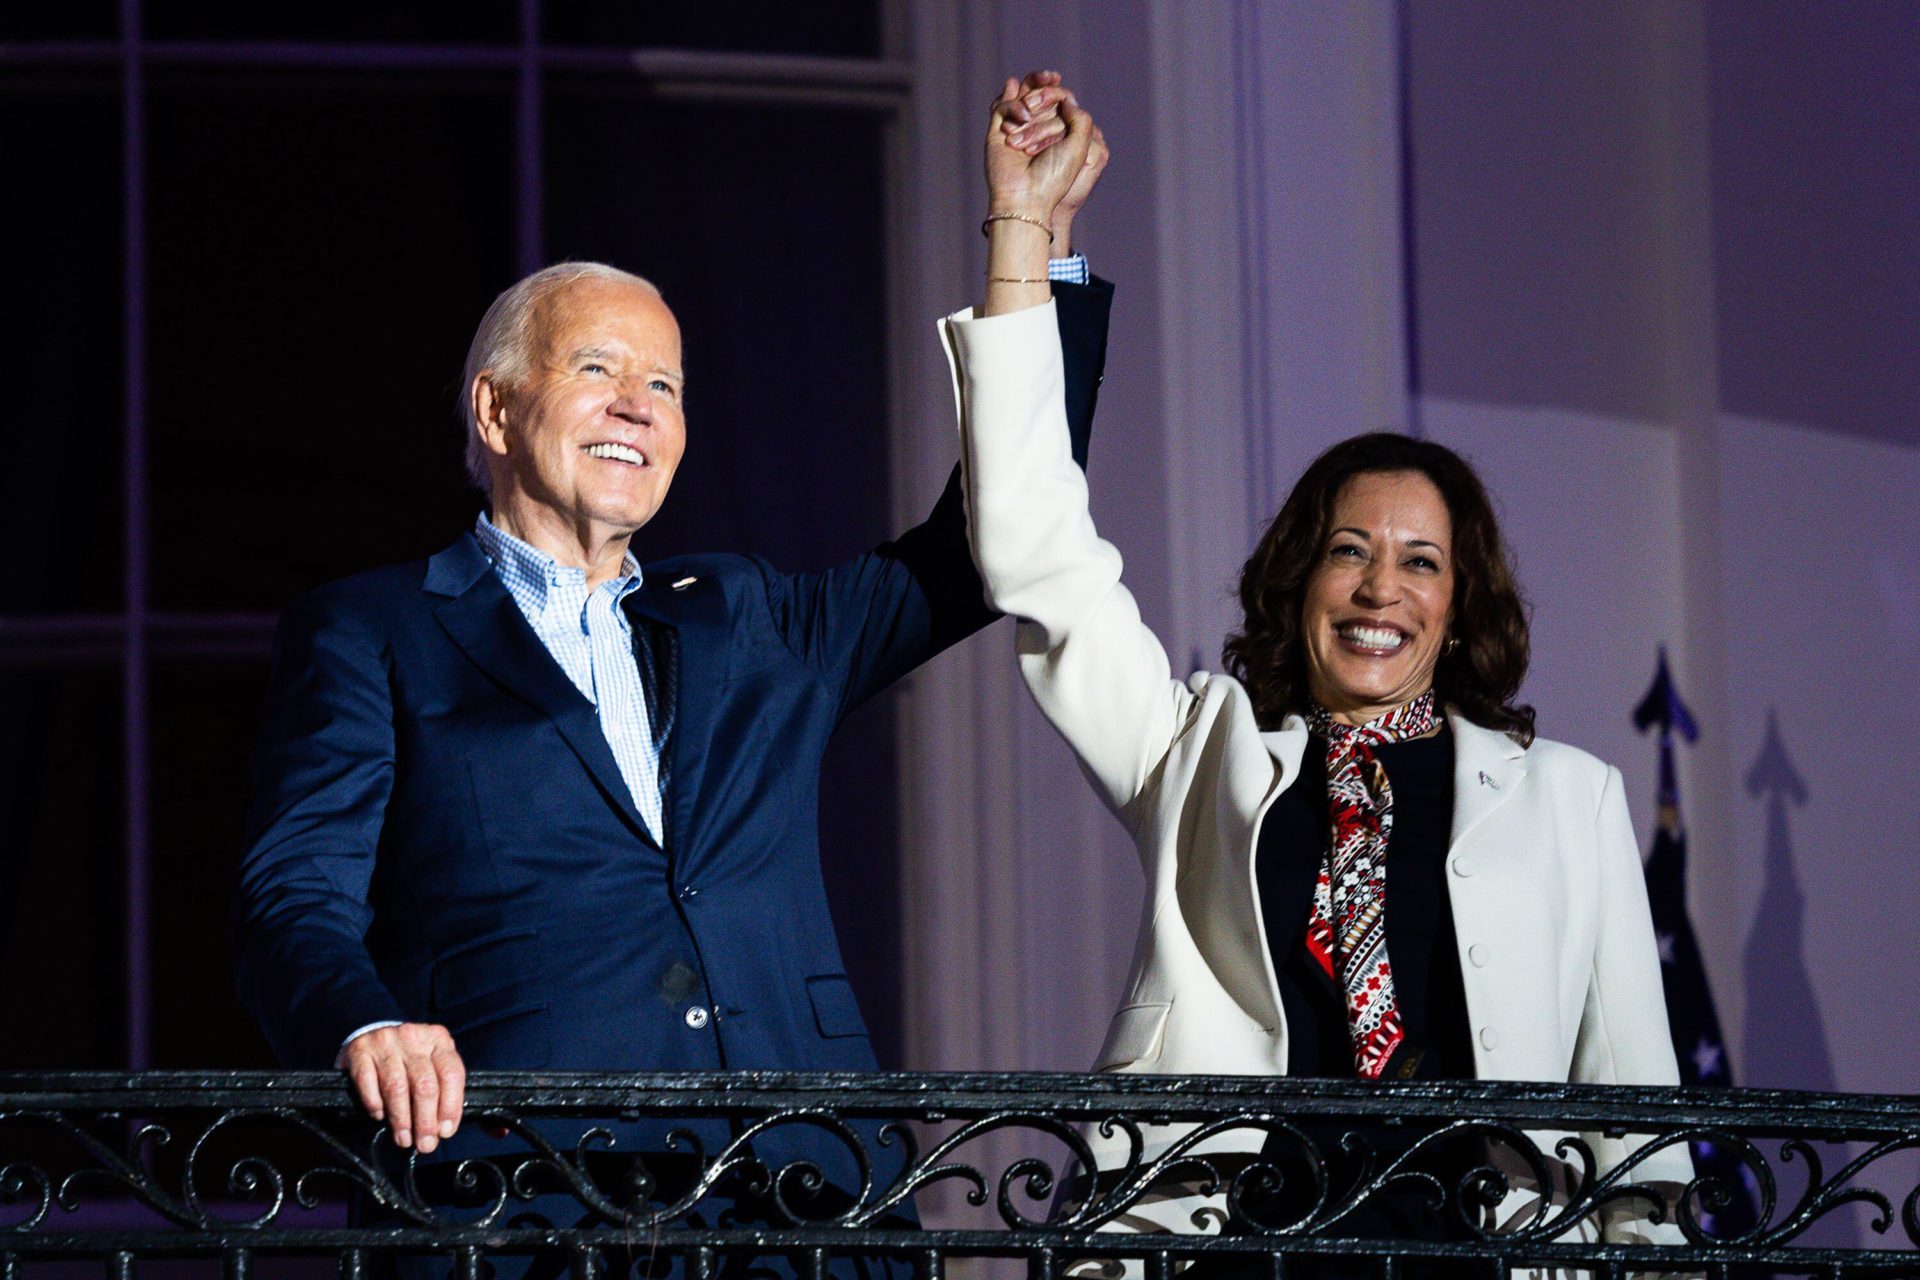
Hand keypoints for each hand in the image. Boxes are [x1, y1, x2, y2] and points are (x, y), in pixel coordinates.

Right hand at [342, 1022, 465, 1153]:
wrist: (373, 1033)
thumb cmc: (408, 1057)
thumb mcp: (431, 1062)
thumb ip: (440, 1087)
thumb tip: (443, 1128)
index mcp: (438, 1039)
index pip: (451, 1073)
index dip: (451, 1106)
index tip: (445, 1131)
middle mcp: (414, 1037)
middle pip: (424, 1084)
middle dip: (425, 1121)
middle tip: (424, 1144)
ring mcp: (386, 1042)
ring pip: (396, 1087)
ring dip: (401, 1119)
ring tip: (404, 1138)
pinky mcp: (360, 1050)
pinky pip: (367, 1082)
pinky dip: (375, 1103)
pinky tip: (379, 1116)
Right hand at [995, 71, 1108, 250]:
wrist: (1026, 196)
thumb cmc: (1054, 177)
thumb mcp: (1079, 147)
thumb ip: (1081, 118)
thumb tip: (1066, 99)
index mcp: (1059, 134)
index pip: (1060, 100)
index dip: (1059, 94)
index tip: (1062, 105)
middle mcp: (1038, 130)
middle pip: (1041, 93)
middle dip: (1045, 90)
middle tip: (1043, 96)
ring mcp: (1017, 129)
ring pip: (1023, 96)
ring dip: (1031, 95)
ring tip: (1030, 109)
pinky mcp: (997, 131)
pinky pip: (1003, 106)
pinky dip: (1013, 107)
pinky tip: (1021, 119)